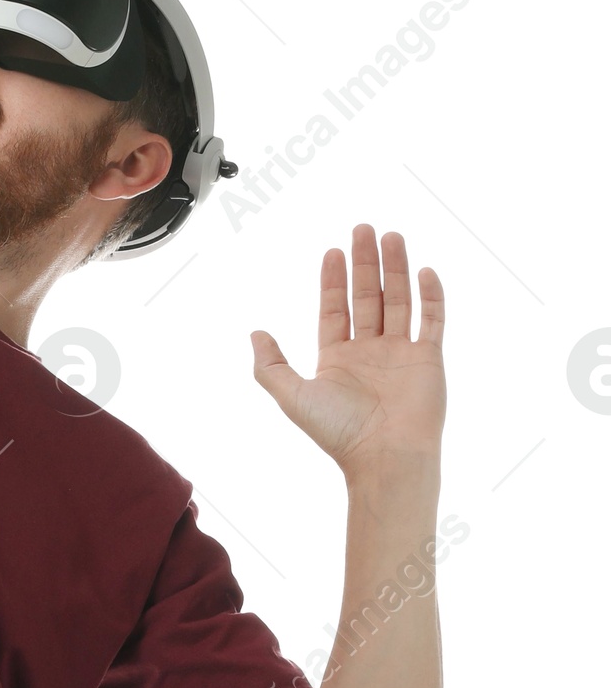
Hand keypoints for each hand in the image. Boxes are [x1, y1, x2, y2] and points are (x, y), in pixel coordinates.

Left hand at [250, 225, 444, 478]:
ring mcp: (401, 354)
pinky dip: (430, 296)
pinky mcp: (428, 360)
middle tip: (363, 228)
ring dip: (395, 268)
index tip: (333, 251)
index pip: (335, 307)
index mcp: (338, 358)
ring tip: (391, 236)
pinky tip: (424, 271)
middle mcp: (370, 351)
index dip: (333, 279)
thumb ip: (270, 365)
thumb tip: (255, 332)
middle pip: (367, 296)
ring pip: (399, 300)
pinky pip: (432, 321)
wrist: (386, 458)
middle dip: (364, 262)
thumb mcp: (291, 396)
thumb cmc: (339, 432)